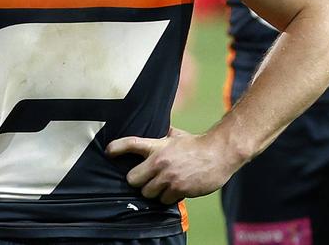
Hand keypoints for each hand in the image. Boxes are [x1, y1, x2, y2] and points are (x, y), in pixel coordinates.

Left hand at [106, 127, 240, 204]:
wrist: (220, 153)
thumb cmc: (197, 144)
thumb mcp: (176, 135)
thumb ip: (163, 136)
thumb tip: (155, 127)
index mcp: (157, 146)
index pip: (131, 143)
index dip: (117, 148)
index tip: (108, 151)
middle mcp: (160, 161)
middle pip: (132, 179)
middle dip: (137, 182)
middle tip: (145, 180)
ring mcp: (169, 177)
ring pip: (148, 193)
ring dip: (154, 192)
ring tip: (164, 185)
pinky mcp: (180, 189)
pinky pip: (165, 200)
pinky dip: (168, 198)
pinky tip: (176, 190)